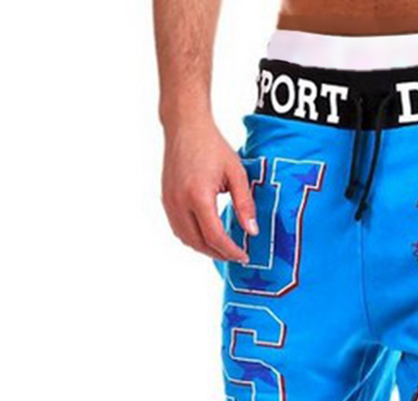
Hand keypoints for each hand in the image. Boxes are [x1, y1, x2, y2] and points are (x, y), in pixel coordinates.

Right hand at [161, 117, 256, 261]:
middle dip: (219, 254)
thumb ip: (245, 204)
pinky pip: (178, 228)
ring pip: (186, 239)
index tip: (244, 256)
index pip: (215, 237)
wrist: (185, 126)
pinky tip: (207, 237)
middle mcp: (179, 202)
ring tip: (223, 249)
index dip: (231, 251)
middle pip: (199, 243)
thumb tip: (252, 231)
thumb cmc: (212, 146)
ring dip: (205, 249)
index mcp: (198, 196)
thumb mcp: (236, 174)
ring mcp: (169, 202)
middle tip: (236, 256)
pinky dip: (193, 238)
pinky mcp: (166, 199)